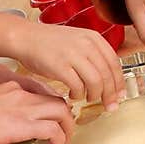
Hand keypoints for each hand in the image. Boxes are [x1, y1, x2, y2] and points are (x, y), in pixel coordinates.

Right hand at [0, 80, 75, 143]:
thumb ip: (1, 113)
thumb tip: (8, 135)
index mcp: (12, 83)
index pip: (45, 90)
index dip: (55, 106)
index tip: (56, 119)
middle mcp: (22, 91)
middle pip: (58, 99)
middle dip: (67, 117)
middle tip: (65, 131)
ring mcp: (23, 106)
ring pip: (62, 111)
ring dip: (67, 128)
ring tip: (63, 140)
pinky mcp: (21, 124)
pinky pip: (53, 129)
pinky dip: (59, 138)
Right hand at [10, 20, 124, 110]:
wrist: (25, 37)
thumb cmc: (48, 43)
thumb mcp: (77, 41)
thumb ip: (92, 55)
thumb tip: (107, 77)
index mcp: (93, 38)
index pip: (114, 63)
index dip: (119, 82)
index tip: (119, 95)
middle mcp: (86, 44)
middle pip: (107, 74)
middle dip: (110, 94)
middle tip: (109, 106)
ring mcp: (73, 55)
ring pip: (96, 82)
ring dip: (94, 95)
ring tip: (87, 98)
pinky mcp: (60, 66)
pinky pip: (78, 86)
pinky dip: (78, 94)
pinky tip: (73, 95)